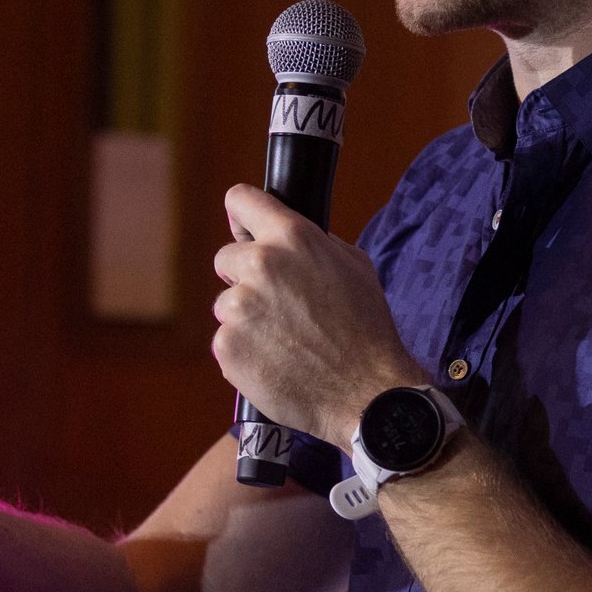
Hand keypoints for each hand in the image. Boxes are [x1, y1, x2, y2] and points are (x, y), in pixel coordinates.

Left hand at [211, 185, 424, 447]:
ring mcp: (238, 307)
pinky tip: (275, 362)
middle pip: (226, 258)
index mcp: (292, 238)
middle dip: (245, 278)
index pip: (240, 199)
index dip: (242, 216)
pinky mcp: (226, 345)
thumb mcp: (354, 266)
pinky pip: (225, 341)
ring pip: (226, 304)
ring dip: (245, 319)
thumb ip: (314, 243)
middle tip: (279, 306)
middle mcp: (260, 265)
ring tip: (284, 341)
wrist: (365, 392)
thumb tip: (284, 238)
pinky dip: (244, 352)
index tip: (243, 229)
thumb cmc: (366, 330)